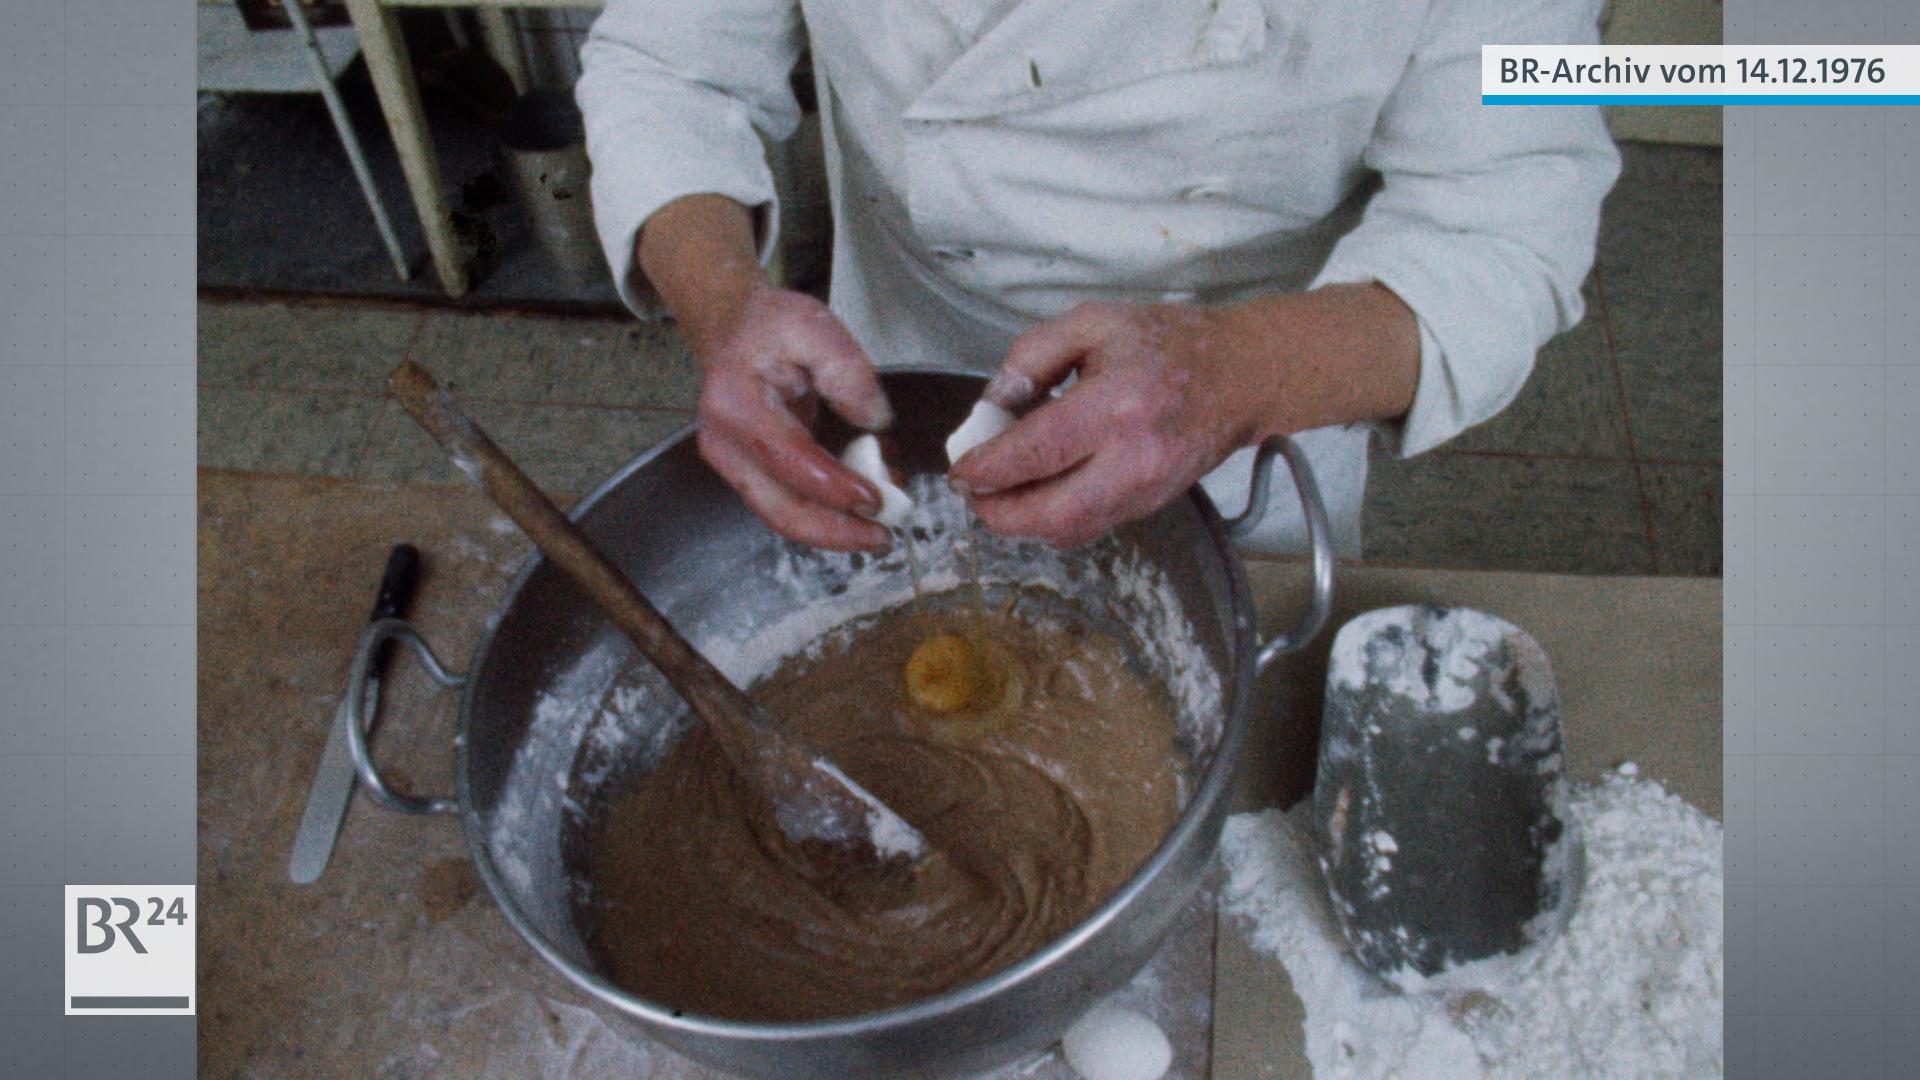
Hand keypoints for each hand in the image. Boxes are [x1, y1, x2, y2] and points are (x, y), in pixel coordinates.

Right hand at [636, 195, 895, 551]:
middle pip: (779, 508)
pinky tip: (860, 507)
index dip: (834, 488)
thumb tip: (875, 422)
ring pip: (783, 515)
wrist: (732, 329)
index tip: (876, 500)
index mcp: (735, 402)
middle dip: (835, 531)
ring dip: (834, 527)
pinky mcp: (746, 474)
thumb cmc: (769, 327)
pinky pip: (787, 504)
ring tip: (881, 524)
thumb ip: (847, 371)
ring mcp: (731, 464)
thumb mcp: (814, 326)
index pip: (789, 459)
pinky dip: (825, 513)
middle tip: (884, 536)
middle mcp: (724, 442)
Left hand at [949, 286, 1418, 547]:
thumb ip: (1033, 355)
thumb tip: (994, 404)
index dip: (989, 468)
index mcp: (1116, 405)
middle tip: (972, 495)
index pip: (1037, 451)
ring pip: (1069, 531)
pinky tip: (1036, 498)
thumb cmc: (1169, 344)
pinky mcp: (1151, 505)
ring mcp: (1146, 490)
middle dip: (999, 514)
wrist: (1239, 376)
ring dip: (1022, 524)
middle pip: (1051, 514)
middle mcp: (1133, 458)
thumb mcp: (1094, 322)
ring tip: (997, 498)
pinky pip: (1091, 528)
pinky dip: (1053, 522)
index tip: (961, 469)